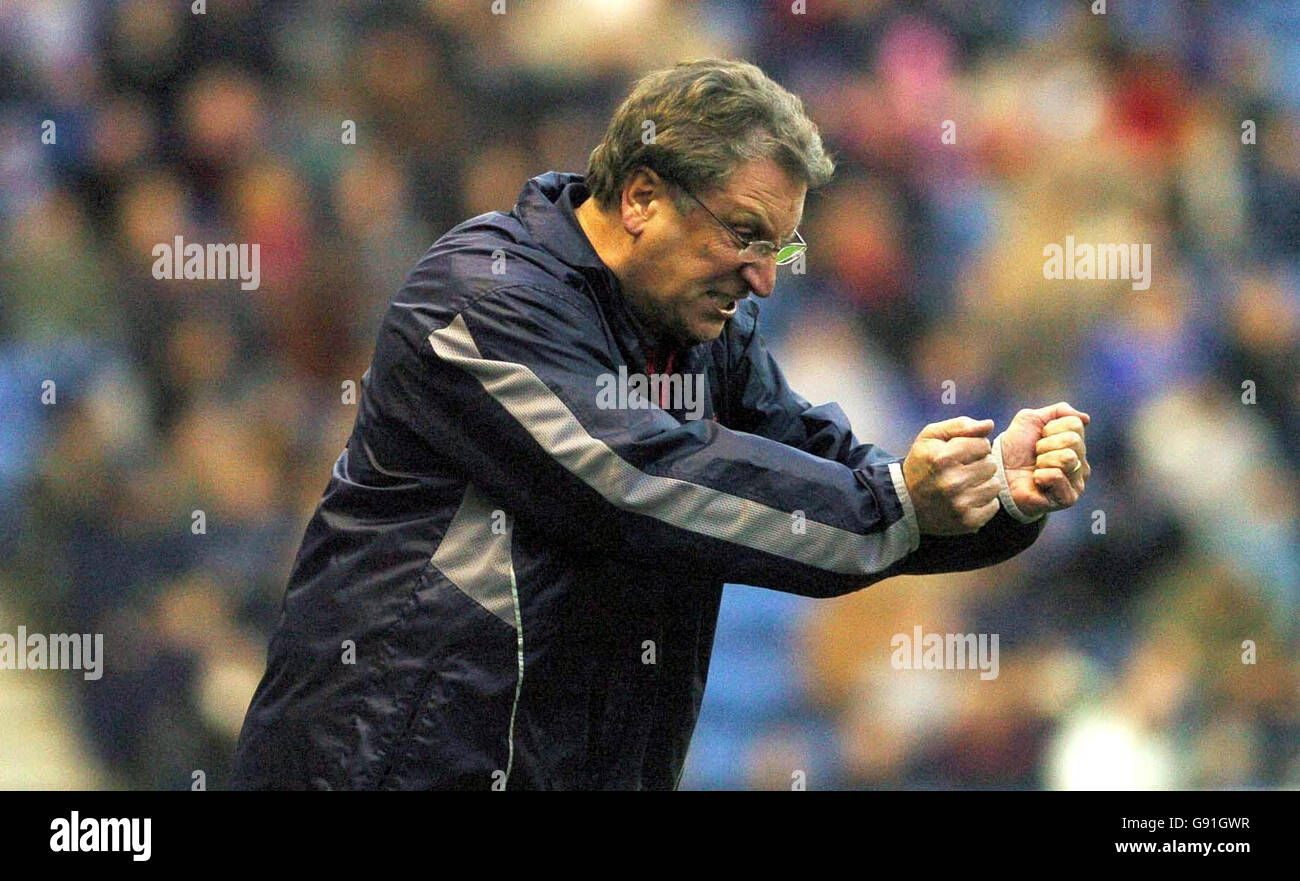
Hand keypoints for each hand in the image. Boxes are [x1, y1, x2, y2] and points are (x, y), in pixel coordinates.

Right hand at [902, 416, 1000, 535]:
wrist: (906, 503)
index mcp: (942, 458)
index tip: (962, 454)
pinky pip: (993, 505)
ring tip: (966, 484)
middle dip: (979, 464)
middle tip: (962, 470)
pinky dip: (984, 501)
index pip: (983, 444)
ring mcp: (960, 505)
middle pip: (991, 464)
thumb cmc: (921, 464)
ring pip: (995, 485)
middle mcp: (951, 483)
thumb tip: (989, 424)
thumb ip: (960, 425)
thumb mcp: (931, 437)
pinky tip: (968, 499)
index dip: (974, 446)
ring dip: (983, 483)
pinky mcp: (967, 521)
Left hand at [999, 402, 1091, 519]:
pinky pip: (1058, 475)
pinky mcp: (1068, 498)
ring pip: (1068, 458)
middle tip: (1036, 454)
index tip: (1039, 438)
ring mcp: (1077, 482)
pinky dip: (1041, 475)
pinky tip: (1037, 481)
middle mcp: (1081, 462)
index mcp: (1076, 444)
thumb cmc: (1015, 448)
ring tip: (1036, 468)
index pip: (1075, 424)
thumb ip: (1059, 412)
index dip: (1050, 428)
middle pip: (1073, 440)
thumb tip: (1086, 419)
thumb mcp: (1031, 420)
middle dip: (1046, 444)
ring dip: (1043, 460)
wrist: (998, 473)